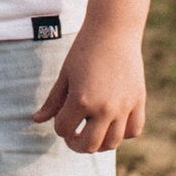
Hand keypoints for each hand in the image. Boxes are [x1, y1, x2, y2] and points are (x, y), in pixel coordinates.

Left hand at [34, 20, 145, 153]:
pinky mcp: (138, 101)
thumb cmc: (84, 50)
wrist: (113, 30)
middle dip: (77, 144)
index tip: (61, 118)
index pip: (64, 129)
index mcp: (81, 100)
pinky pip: (133, 131)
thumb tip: (36, 120)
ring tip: (93, 132)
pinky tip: (113, 123)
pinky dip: (123, 133)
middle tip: (74, 136)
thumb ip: (53, 101)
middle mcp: (104, 108)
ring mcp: (124, 107)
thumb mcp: (65, 75)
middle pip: (89, 145)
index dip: (59, 127)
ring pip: (112, 143)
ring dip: (99, 143)